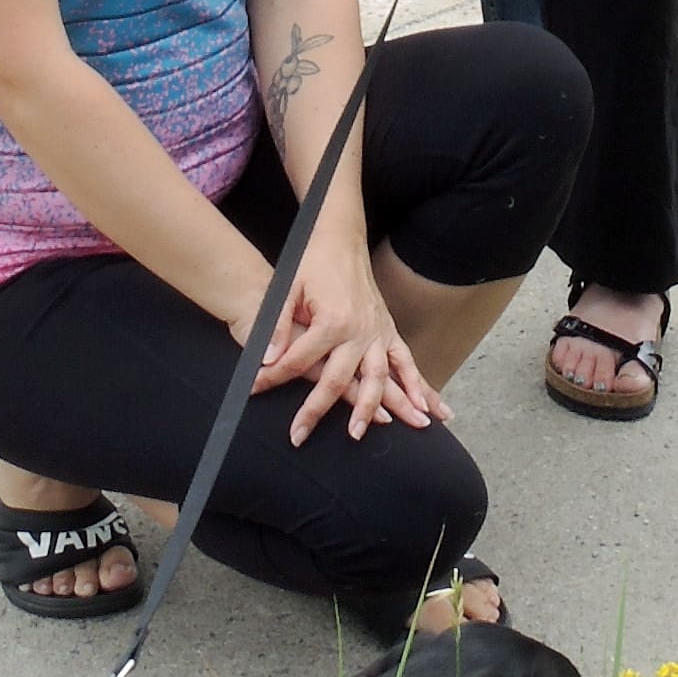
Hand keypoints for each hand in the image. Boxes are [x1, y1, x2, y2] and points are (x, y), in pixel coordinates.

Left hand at [240, 237, 447, 444]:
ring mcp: (378, 332)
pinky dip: (418, 386)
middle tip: (298, 436)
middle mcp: (359, 331)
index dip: (272, 378)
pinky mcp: (389, 331)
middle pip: (336, 381)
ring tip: (358, 434)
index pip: (298, 360)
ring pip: (376, 379)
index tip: (252, 391)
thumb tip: (265, 359)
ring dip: (371, 409)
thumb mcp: (287, 289)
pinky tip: (425, 410)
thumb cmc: (310, 263)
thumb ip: (278, 325)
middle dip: (315, 411)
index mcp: (331, 321)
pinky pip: (406, 362)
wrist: (340, 239)